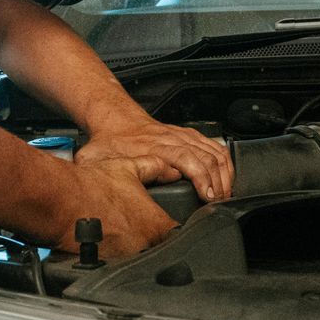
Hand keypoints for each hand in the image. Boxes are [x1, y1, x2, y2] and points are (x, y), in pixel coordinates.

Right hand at [61, 157, 178, 257]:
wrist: (60, 199)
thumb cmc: (90, 185)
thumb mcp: (127, 168)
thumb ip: (154, 168)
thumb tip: (170, 170)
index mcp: (154, 224)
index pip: (178, 235)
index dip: (173, 231)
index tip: (162, 225)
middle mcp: (144, 244)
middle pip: (159, 250)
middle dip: (151, 242)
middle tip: (133, 227)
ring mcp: (126, 258)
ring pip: (138, 259)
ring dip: (132, 249)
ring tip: (116, 234)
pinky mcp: (106, 267)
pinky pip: (116, 266)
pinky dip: (113, 256)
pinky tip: (103, 242)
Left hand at [77, 116, 233, 201]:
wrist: (114, 117)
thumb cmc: (108, 140)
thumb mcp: (95, 158)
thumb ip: (95, 174)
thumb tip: (91, 193)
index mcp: (154, 147)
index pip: (185, 160)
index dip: (200, 178)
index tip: (207, 196)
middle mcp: (172, 139)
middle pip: (205, 158)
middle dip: (218, 181)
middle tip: (221, 202)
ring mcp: (182, 136)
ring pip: (213, 151)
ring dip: (224, 173)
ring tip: (227, 194)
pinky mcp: (188, 135)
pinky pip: (214, 146)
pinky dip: (225, 162)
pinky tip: (228, 176)